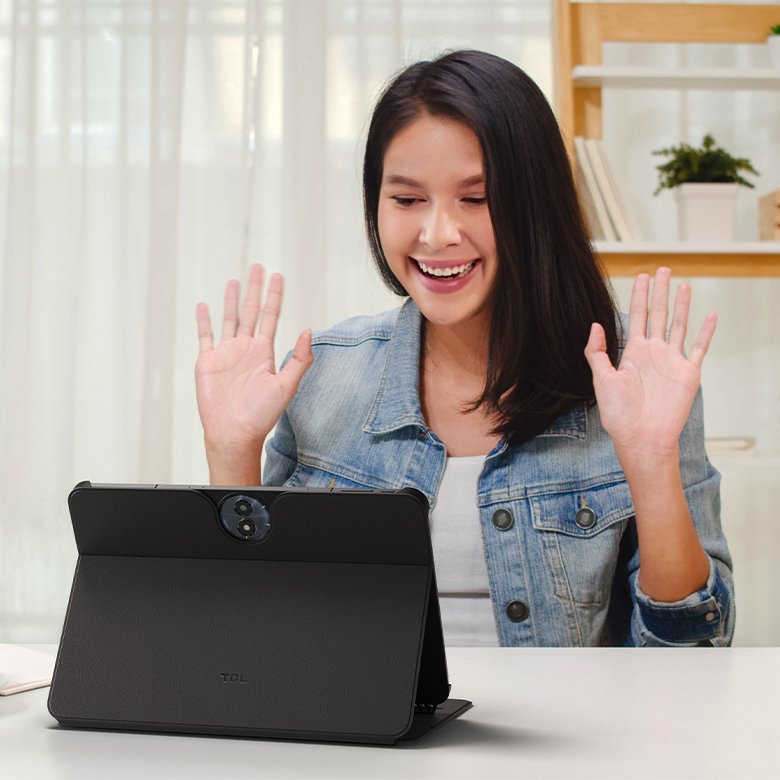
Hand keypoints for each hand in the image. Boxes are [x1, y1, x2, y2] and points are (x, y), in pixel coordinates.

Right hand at [195, 264, 312, 456]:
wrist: (233, 433)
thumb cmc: (261, 415)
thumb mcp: (286, 386)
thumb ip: (298, 359)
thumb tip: (308, 331)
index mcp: (264, 352)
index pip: (271, 317)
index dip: (274, 297)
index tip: (278, 276)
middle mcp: (245, 349)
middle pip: (251, 311)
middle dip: (255, 289)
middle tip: (258, 267)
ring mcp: (226, 354)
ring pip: (229, 319)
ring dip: (231, 300)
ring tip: (234, 280)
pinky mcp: (207, 362)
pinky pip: (205, 336)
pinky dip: (204, 321)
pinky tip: (203, 305)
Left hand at [584, 267, 716, 457]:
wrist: (641, 438)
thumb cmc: (618, 414)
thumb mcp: (601, 380)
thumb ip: (597, 352)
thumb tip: (595, 324)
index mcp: (632, 353)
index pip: (637, 317)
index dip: (639, 297)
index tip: (641, 277)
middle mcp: (653, 353)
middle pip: (658, 315)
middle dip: (660, 292)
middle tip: (663, 269)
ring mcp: (671, 362)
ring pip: (679, 326)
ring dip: (682, 305)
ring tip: (684, 284)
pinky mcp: (688, 374)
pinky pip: (699, 348)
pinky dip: (705, 332)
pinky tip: (709, 315)